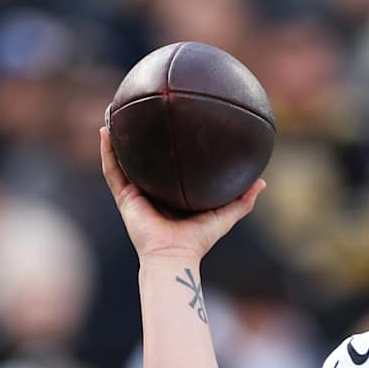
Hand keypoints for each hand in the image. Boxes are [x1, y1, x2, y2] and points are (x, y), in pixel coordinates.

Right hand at [99, 126, 263, 261]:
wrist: (175, 256)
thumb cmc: (198, 241)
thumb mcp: (225, 216)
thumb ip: (243, 200)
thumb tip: (262, 181)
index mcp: (170, 193)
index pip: (167, 166)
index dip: (167, 147)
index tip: (171, 123)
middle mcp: (151, 191)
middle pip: (142, 159)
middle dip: (139, 138)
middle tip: (141, 112)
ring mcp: (135, 193)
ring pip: (121, 160)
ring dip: (116, 138)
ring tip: (114, 112)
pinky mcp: (124, 197)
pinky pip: (112, 170)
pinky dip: (107, 151)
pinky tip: (106, 131)